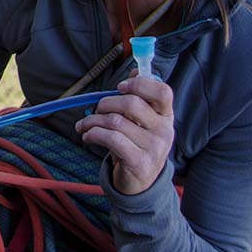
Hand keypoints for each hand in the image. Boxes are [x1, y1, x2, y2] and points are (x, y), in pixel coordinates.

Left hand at [75, 74, 174, 194]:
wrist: (141, 182)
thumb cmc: (137, 144)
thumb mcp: (144, 121)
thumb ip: (140, 97)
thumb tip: (136, 69)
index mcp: (166, 116)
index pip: (162, 92)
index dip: (140, 84)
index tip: (120, 86)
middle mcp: (164, 131)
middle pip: (131, 104)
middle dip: (106, 103)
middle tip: (97, 109)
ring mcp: (154, 148)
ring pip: (115, 121)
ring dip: (93, 120)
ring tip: (85, 125)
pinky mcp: (139, 162)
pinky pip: (110, 138)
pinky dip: (93, 133)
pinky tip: (88, 135)